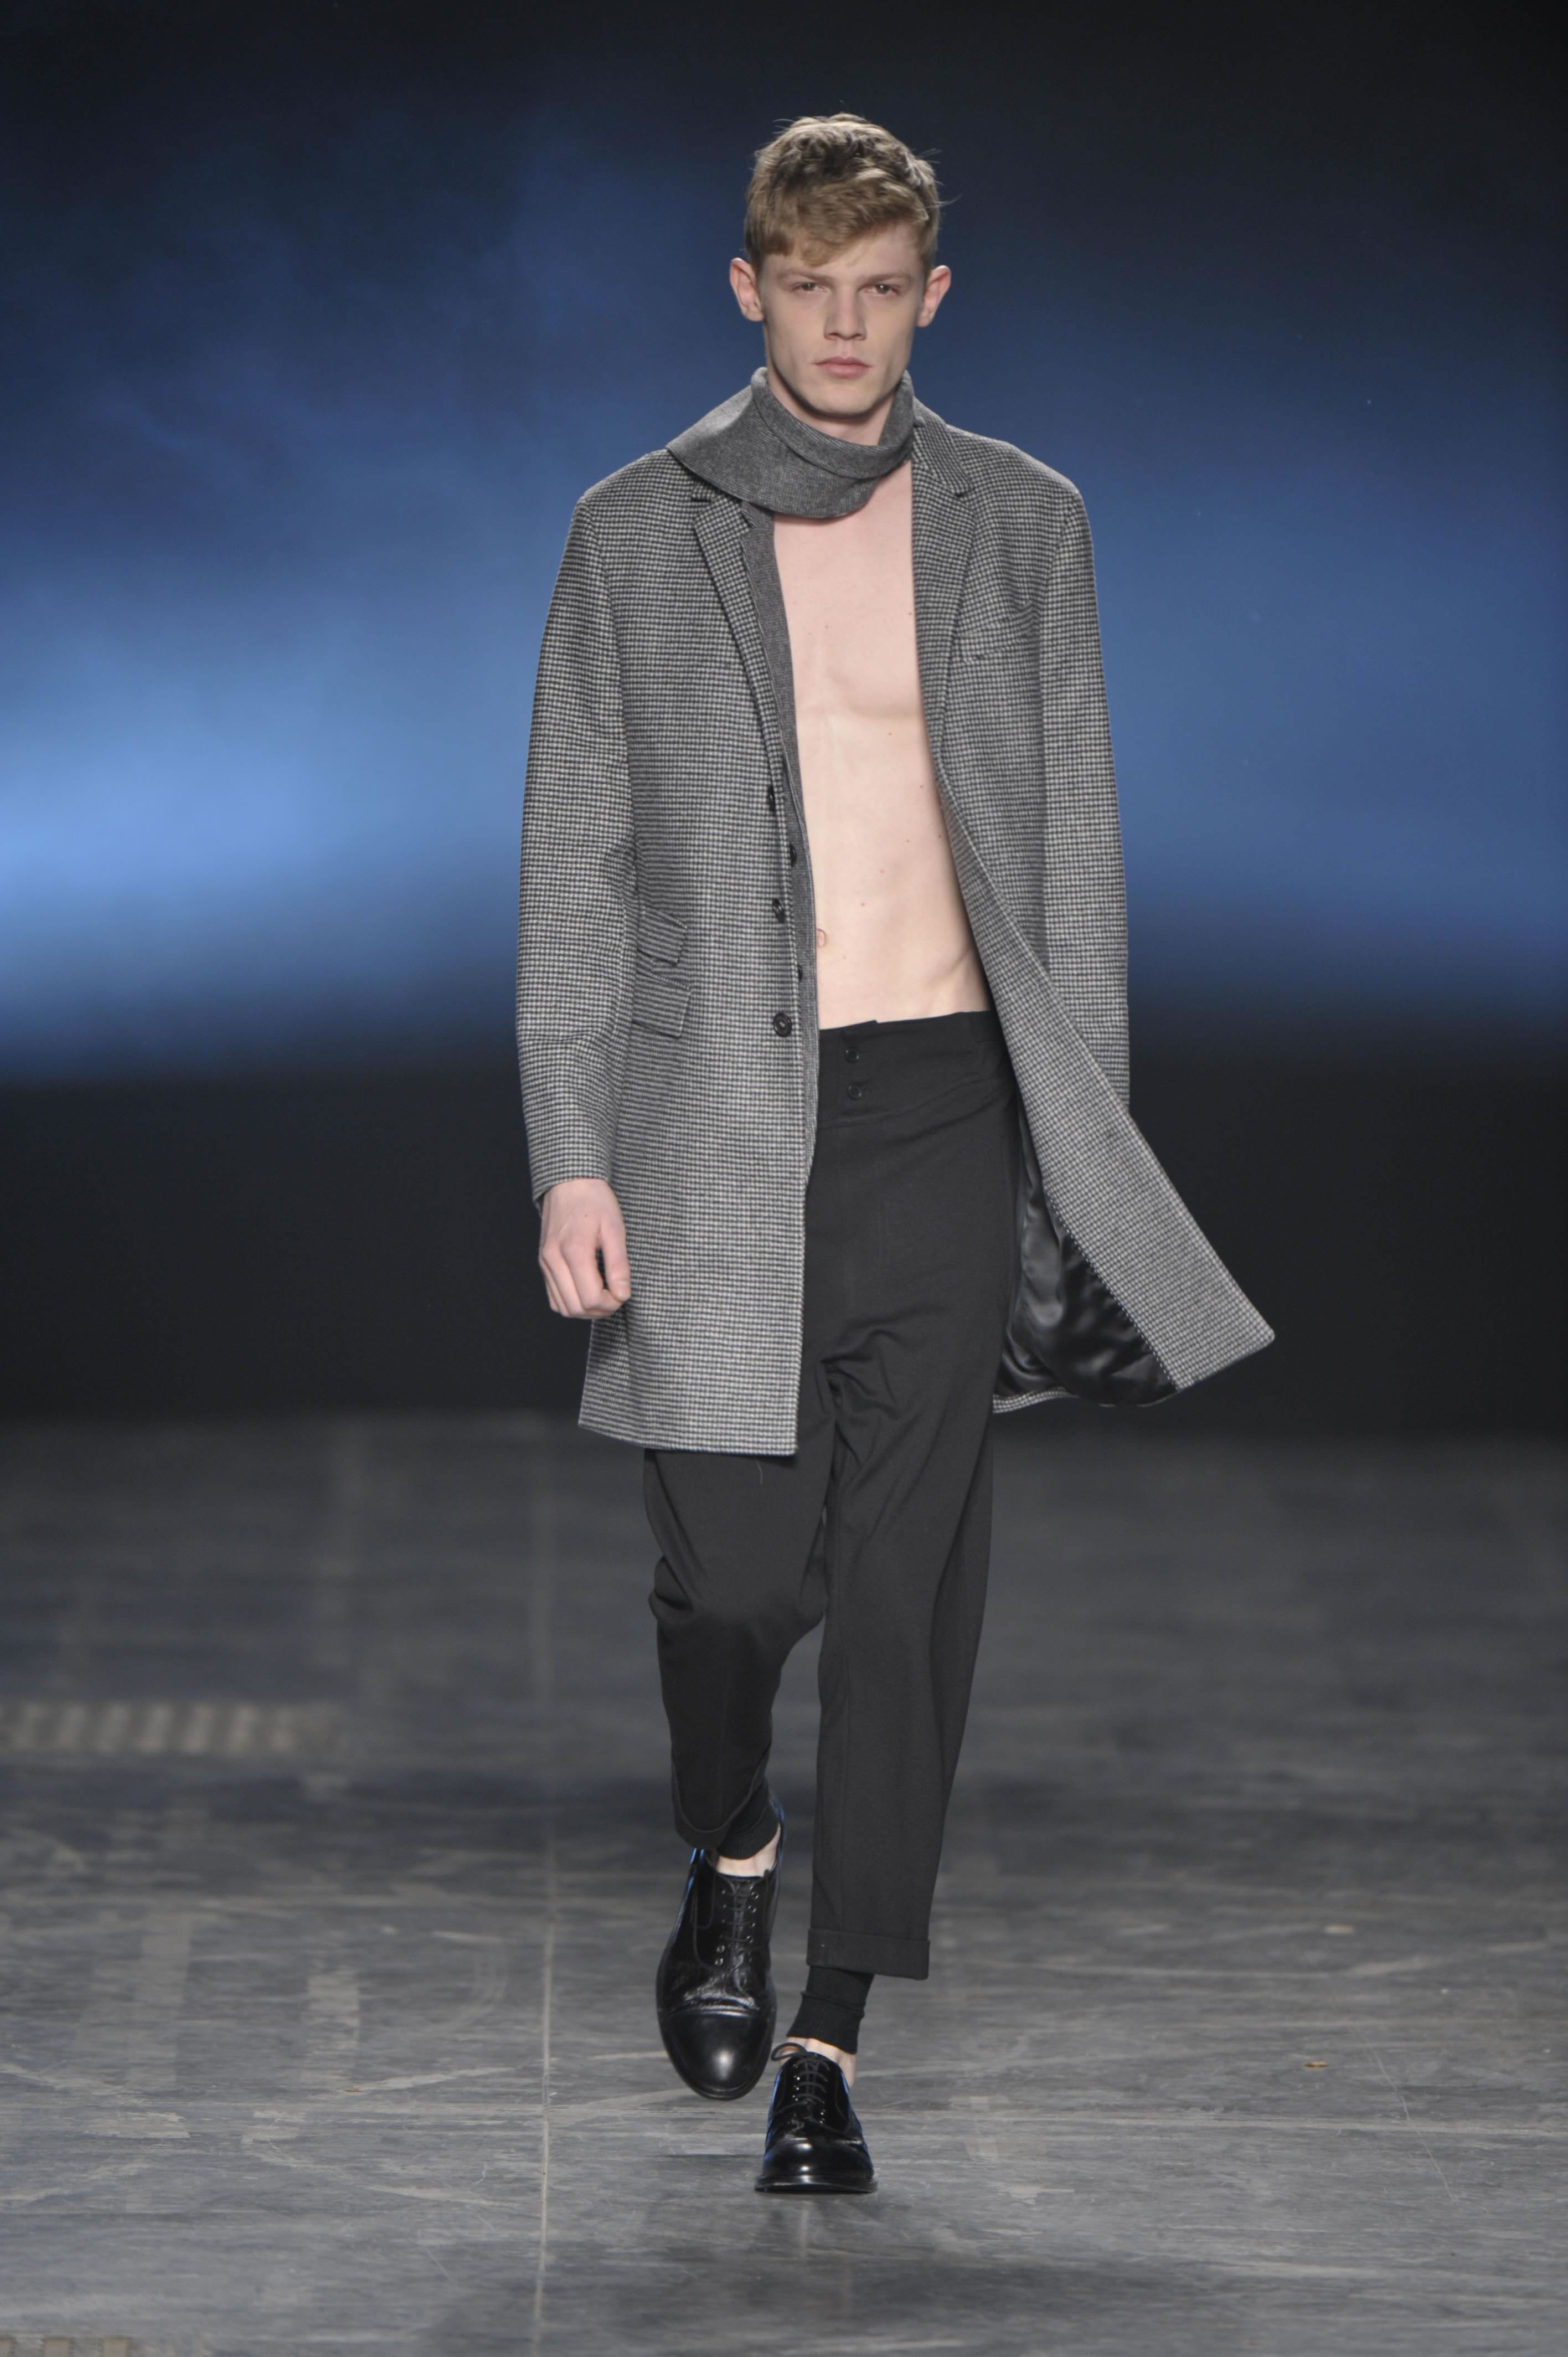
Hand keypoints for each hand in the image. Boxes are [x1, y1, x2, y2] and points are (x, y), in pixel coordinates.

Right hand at [538, 1178, 631, 1319]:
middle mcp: (553, 1260)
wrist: (569, 1182)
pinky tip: (587, 1290)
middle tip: (616, 1296)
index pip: (591, 1298)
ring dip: (586, 1310)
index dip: (611, 1303)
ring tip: (604, 1295)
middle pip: (576, 1308)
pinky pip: (554, 1297)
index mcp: (573, 1251)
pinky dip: (572, 1302)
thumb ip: (618, 1264)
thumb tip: (622, 1294)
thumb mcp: (615, 1228)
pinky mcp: (543, 1263)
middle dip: (600, 1310)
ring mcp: (545, 1263)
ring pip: (563, 1307)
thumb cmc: (595, 1201)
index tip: (623, 1292)